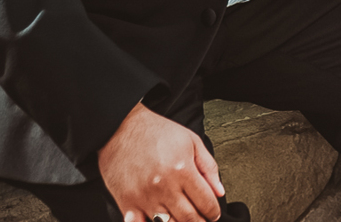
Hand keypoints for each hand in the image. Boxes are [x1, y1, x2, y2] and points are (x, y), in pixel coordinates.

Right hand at [99, 103, 224, 221]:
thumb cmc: (156, 132)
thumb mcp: (191, 141)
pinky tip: (155, 220)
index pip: (206, 202)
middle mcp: (164, 186)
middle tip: (201, 219)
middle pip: (189, 218)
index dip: (213, 212)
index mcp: (183, 170)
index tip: (213, 213)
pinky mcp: (127, 202)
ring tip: (181, 218)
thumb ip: (209, 167)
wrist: (121, 127)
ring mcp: (145, 197)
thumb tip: (219, 191)